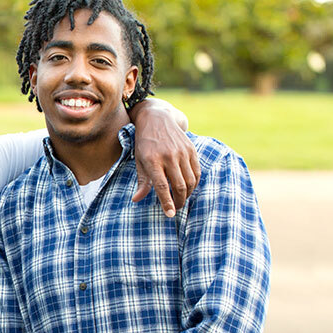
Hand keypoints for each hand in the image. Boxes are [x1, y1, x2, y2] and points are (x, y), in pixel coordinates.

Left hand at [128, 97, 199, 216]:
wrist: (157, 119)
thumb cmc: (145, 143)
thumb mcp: (139, 160)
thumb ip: (142, 181)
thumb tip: (136, 200)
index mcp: (153, 160)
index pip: (162, 186)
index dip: (167, 202)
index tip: (170, 214)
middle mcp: (169, 156)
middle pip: (179, 186)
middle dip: (179, 202)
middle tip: (175, 208)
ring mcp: (182, 152)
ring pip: (190, 181)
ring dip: (187, 194)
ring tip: (181, 199)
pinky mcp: (191, 149)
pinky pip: (197, 172)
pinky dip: (194, 183)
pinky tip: (188, 188)